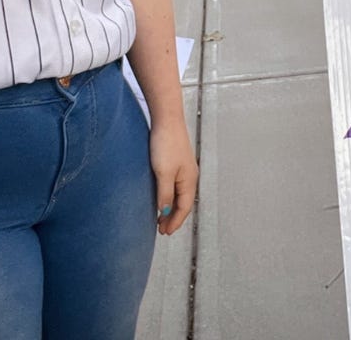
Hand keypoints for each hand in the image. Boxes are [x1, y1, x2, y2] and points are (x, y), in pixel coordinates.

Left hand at [150, 119, 197, 235]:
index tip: (165, 232)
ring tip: (161, 218)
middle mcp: (189, 176)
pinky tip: (162, 196)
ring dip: (171, 208)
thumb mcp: (163, 172)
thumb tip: (165, 212)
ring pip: (179, 195)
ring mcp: (184, 168)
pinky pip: (175, 186)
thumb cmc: (166, 143)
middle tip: (162, 229)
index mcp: (189, 180)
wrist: (167, 119)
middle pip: (184, 203)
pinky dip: (169, 196)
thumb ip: (165, 194)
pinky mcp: (176, 161)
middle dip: (174, 217)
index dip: (175, 222)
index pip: (184, 208)